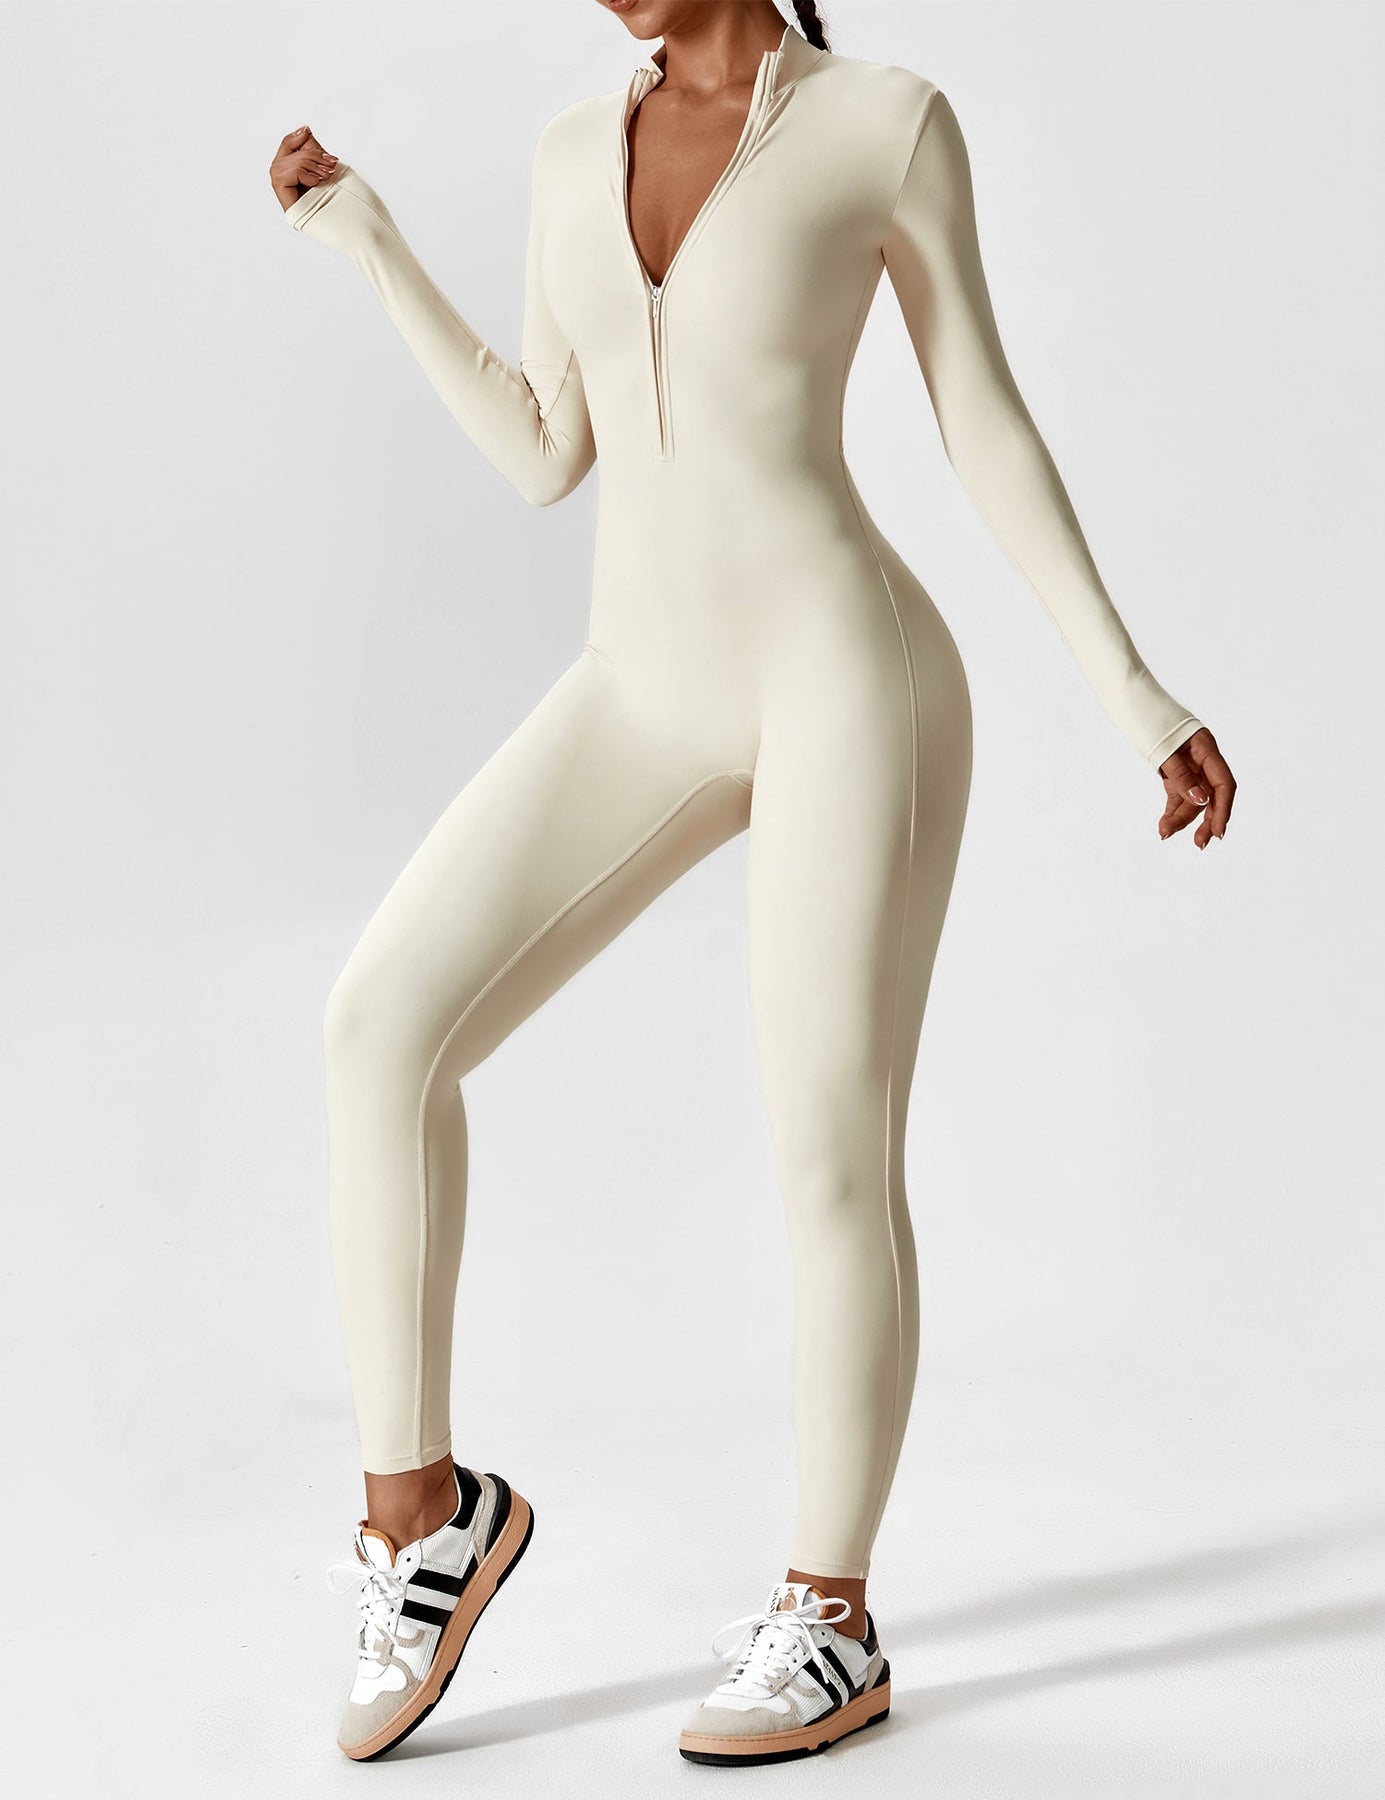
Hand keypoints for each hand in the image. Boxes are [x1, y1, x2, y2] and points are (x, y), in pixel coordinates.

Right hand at [270, 124, 338, 211]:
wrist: (339, 218)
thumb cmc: (332, 195)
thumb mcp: (321, 164)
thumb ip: (310, 147)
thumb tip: (305, 129)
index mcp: (288, 167)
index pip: (287, 143)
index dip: (297, 136)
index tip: (308, 130)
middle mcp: (280, 174)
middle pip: (292, 149)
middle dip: (316, 156)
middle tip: (332, 165)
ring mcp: (278, 182)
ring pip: (296, 161)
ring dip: (315, 167)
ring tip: (327, 177)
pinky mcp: (280, 188)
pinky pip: (293, 171)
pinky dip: (308, 176)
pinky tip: (316, 185)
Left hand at [1156, 727, 1234, 848]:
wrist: (1131, 705)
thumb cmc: (1148, 721)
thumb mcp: (1165, 750)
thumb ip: (1182, 776)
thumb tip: (1201, 801)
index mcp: (1206, 748)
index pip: (1223, 784)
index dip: (1223, 809)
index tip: (1217, 831)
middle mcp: (1202, 759)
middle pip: (1212, 795)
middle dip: (1206, 820)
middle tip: (1199, 843)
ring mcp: (1189, 766)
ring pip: (1192, 798)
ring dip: (1182, 818)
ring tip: (1164, 833)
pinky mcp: (1174, 772)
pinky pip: (1178, 795)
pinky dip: (1172, 810)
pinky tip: (1165, 826)